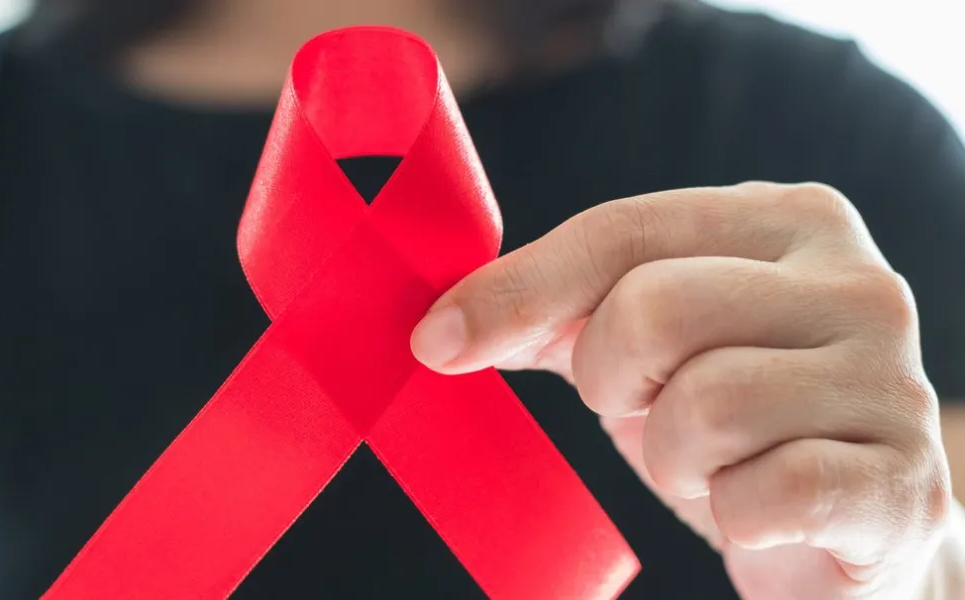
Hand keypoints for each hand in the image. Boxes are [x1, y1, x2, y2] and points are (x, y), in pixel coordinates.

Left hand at [410, 182, 952, 598]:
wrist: (846, 528)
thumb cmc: (736, 423)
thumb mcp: (642, 347)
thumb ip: (557, 313)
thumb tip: (444, 328)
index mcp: (788, 222)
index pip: (621, 231)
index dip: (517, 290)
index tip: (438, 342)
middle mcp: (855, 283)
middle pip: (654, 310)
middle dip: (617, 382)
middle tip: (649, 410)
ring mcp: (890, 380)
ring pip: (706, 405)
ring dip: (677, 457)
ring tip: (715, 461)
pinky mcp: (904, 482)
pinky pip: (766, 492)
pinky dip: (734, 514)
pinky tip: (760, 508)